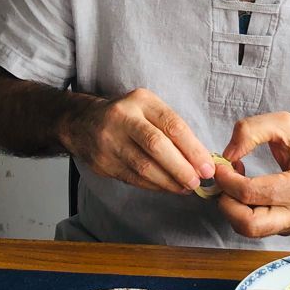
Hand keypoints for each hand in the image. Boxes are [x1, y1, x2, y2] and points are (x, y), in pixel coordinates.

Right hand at [60, 88, 213, 193]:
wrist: (82, 123)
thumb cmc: (128, 117)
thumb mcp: (149, 110)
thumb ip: (173, 130)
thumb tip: (201, 160)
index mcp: (141, 101)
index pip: (172, 125)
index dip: (193, 149)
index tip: (208, 167)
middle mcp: (123, 118)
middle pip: (156, 146)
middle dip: (181, 168)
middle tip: (197, 182)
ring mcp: (109, 141)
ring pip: (144, 166)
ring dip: (169, 181)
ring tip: (186, 187)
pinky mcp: (102, 162)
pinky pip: (133, 178)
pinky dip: (154, 186)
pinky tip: (167, 187)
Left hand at [213, 111, 289, 236]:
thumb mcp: (284, 124)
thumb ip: (251, 131)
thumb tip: (227, 155)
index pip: (249, 193)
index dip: (226, 180)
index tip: (220, 165)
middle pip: (248, 224)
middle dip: (225, 203)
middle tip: (223, 181)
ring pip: (250, 231)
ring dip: (232, 209)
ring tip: (235, 185)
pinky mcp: (288, 228)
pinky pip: (257, 228)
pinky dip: (243, 212)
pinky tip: (247, 192)